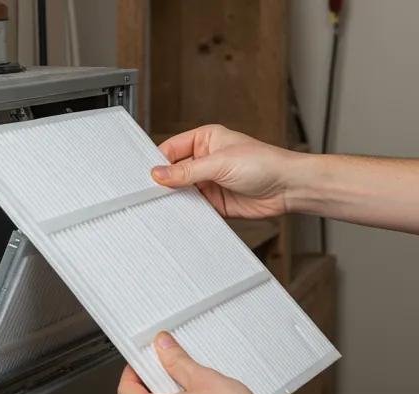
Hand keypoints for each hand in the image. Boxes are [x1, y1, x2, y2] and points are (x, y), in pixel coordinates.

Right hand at [150, 123, 303, 219]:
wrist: (287, 188)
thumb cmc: (265, 163)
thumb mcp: (220, 163)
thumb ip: (186, 171)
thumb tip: (159, 174)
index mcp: (205, 140)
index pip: (171, 149)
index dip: (158, 162)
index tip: (146, 176)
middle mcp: (205, 160)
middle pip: (173, 172)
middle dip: (163, 183)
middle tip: (150, 193)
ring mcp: (208, 182)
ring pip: (180, 192)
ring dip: (174, 199)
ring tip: (164, 205)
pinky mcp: (213, 202)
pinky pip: (192, 208)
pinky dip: (185, 212)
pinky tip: (179, 215)